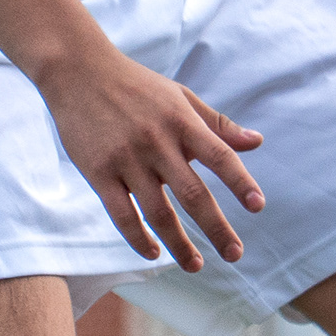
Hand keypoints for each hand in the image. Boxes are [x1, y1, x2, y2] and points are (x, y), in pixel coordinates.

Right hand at [40, 47, 266, 269]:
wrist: (77, 71)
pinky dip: (138, 238)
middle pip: (193, 194)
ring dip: (179, 243)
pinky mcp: (98, 172)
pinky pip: (121, 214)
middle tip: (234, 254)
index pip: (219, 156)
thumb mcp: (181, 96)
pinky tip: (153, 253)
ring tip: (195, 264)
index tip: (257, 206)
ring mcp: (126, 159)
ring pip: (158, 212)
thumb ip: (218, 124)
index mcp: (181, 122)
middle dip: (216, 228)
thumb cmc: (136, 85)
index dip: (240, 182)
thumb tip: (257, 142)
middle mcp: (157, 142)